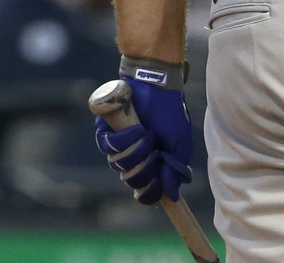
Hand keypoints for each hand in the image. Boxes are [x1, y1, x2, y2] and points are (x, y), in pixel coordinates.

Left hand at [92, 79, 194, 204]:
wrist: (158, 88)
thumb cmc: (170, 114)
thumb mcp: (179, 144)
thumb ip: (174, 170)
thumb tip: (172, 195)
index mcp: (152, 163)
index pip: (146, 190)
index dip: (150, 193)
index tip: (158, 190)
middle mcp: (133, 158)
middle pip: (131, 180)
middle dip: (145, 169)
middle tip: (155, 154)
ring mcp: (118, 147)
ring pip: (119, 165)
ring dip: (137, 150)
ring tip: (148, 133)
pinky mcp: (105, 133)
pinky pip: (109, 147)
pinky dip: (125, 139)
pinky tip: (138, 128)